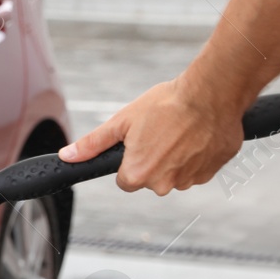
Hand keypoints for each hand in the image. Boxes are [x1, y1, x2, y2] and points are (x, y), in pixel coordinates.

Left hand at [58, 76, 243, 194]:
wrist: (210, 95)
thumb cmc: (166, 105)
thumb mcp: (121, 122)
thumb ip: (92, 144)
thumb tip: (67, 156)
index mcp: (138, 174)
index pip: (124, 181)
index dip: (127, 161)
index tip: (136, 144)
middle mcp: (164, 184)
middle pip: (150, 178)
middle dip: (151, 159)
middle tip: (159, 133)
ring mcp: (190, 180)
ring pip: (174, 174)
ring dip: (175, 158)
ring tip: (178, 132)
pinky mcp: (212, 173)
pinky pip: (196, 169)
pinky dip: (195, 156)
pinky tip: (195, 136)